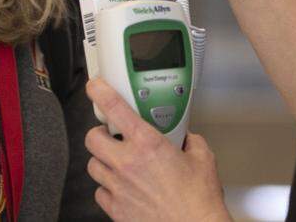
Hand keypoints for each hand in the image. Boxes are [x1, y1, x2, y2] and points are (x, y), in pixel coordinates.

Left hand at [84, 79, 229, 221]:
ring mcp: (119, 187)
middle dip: (100, 134)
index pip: (115, 109)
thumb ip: (191, 142)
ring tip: (118, 163)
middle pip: (93, 138)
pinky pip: (100, 192)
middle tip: (111, 135)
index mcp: (148, 145)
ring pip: (93, 166)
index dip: (100, 92)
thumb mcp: (203, 160)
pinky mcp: (116, 209)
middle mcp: (128, 164)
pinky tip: (121, 188)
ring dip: (103, 161)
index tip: (95, 86)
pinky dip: (107, 188)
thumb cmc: (198, 202)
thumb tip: (187, 139)